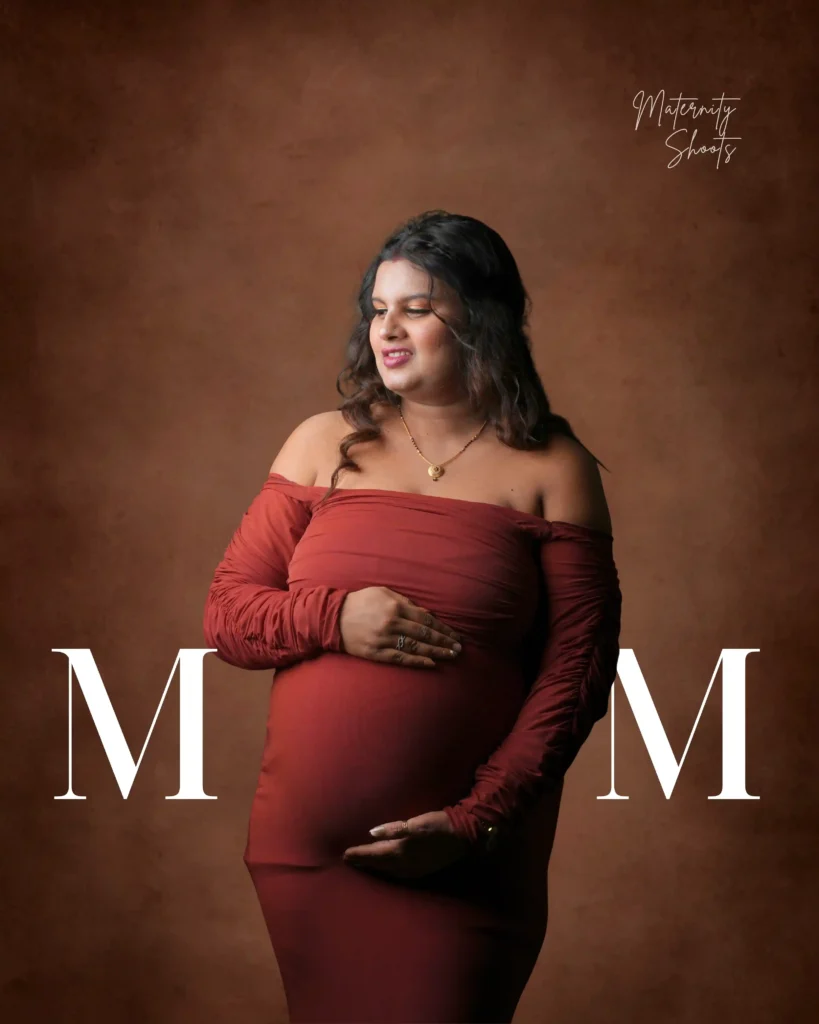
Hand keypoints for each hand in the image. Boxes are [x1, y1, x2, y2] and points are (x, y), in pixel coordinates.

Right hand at [339, 587, 462, 669]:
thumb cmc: (360, 602)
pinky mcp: (375, 653)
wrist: (332, 617)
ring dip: (436, 652)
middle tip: (459, 648)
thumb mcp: (383, 593)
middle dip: (444, 641)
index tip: (455, 635)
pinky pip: (399, 658)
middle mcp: (391, 623)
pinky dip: (416, 661)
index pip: (426, 620)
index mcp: (395, 606)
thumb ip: (406, 603)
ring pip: (415, 648)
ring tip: (451, 656)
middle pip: (424, 635)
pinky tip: (431, 664)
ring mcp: (383, 639)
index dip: (443, 628)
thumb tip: (427, 615)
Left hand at [342, 810, 470, 878]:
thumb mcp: (414, 823)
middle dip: (363, 863)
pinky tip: (385, 868)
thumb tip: (372, 833)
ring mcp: (413, 870)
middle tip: (348, 862)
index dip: (358, 855)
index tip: (344, 855)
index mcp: (400, 852)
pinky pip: (397, 873)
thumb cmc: (437, 825)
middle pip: (378, 866)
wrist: (462, 836)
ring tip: (362, 865)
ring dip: (374, 868)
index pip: (373, 855)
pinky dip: (387, 870)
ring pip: (387, 871)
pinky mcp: (421, 870)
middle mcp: (404, 865)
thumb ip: (393, 829)